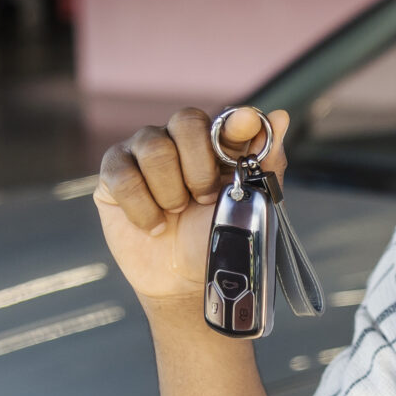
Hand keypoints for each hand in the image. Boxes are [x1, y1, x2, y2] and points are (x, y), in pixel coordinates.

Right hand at [93, 106, 289, 307]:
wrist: (183, 278)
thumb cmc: (217, 236)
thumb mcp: (249, 204)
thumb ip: (265, 162)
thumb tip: (281, 116)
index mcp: (215, 141)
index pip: (225, 117)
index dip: (235, 122)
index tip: (245, 127)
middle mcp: (177, 136)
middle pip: (186, 121)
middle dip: (199, 168)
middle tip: (203, 199)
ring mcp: (142, 151)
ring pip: (154, 148)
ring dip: (170, 191)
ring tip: (175, 214)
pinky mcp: (114, 172)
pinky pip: (124, 176)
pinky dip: (143, 208)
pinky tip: (154, 225)